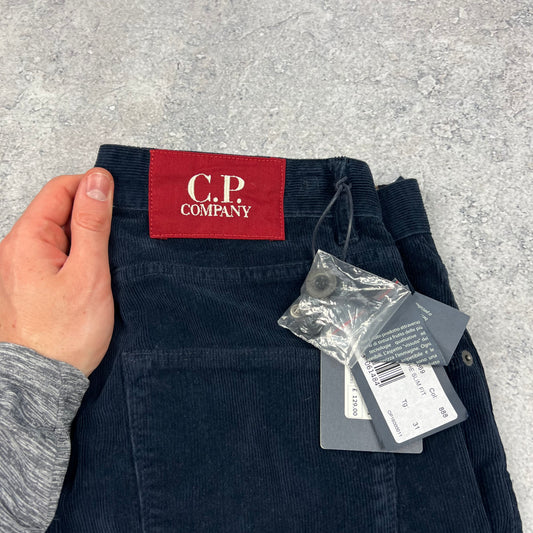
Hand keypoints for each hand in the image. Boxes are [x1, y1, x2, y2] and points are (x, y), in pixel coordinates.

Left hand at [0, 168, 114, 376]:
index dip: (92, 189)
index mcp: (27, 239)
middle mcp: (15, 249)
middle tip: (118, 239)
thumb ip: (92, 223)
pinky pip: (53, 255)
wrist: (43, 381)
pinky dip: (75, 257)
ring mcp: (18, 267)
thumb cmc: (65, 333)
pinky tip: (91, 274)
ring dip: (84, 239)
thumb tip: (98, 180)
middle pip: (57, 210)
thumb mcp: (89, 272)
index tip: (118, 204)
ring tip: (106, 260)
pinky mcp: (26, 283)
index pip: (60, 190)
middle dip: (90, 216)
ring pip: (57, 234)